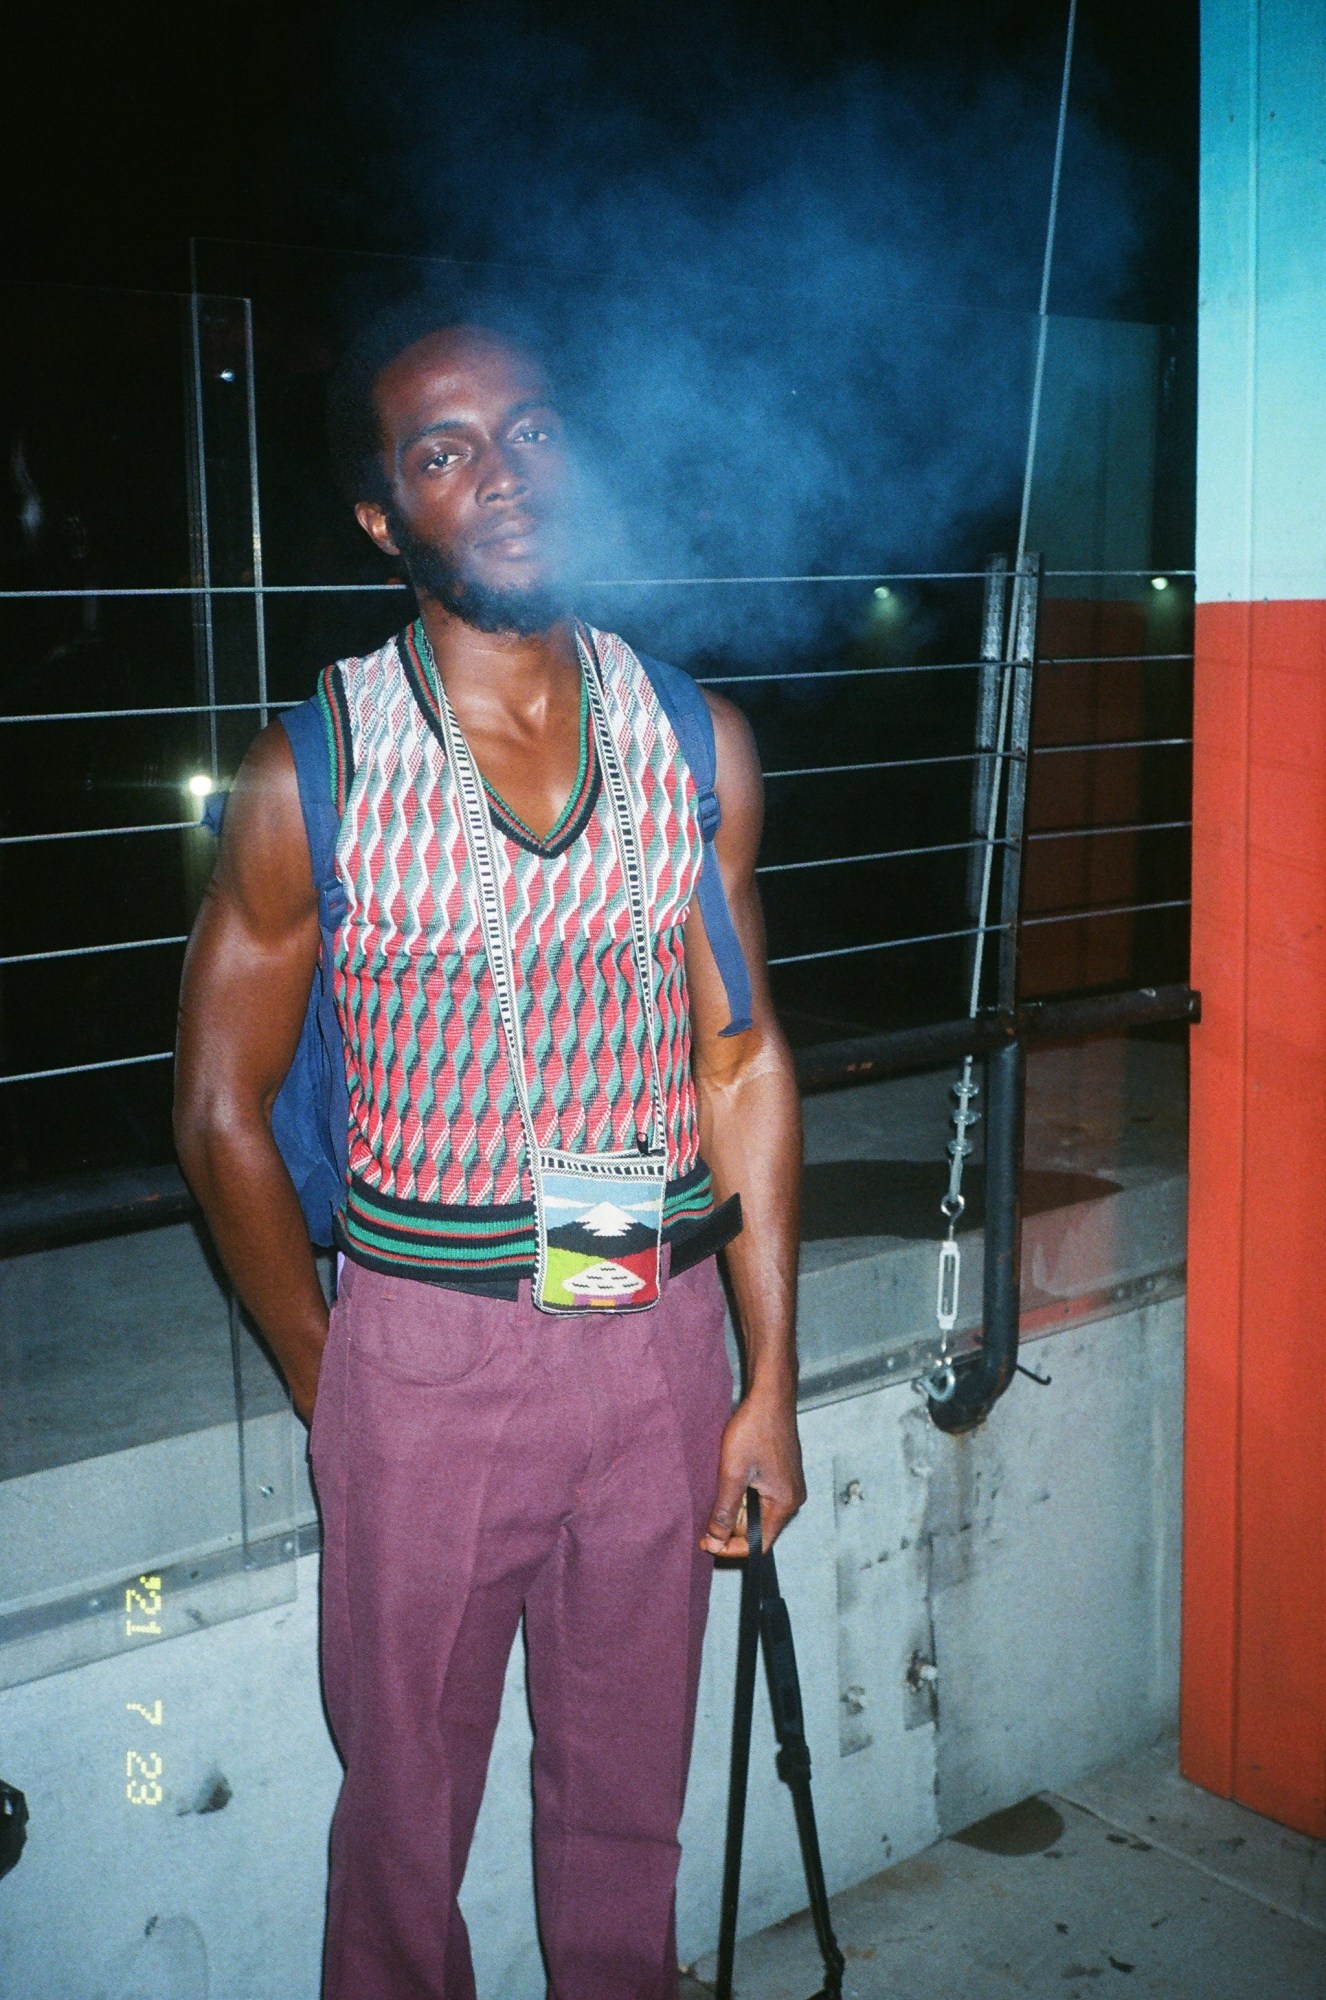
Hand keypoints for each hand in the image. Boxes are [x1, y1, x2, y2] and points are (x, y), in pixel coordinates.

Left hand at [700, 1386, 804, 1556]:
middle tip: (704, 1522)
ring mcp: (788, 1485)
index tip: (707, 1543)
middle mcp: (792, 1498)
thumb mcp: (733, 1473)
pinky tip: (726, 1483)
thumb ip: (724, 1511)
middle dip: (730, 1528)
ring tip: (713, 1498)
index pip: (758, 1544)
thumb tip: (714, 1542)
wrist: (770, 1394)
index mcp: (785, 1503)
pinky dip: (741, 1495)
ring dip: (734, 1509)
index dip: (731, 1548)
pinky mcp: (781, 1473)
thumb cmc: (755, 1428)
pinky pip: (760, 1495)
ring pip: (756, 1511)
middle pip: (757, 1529)